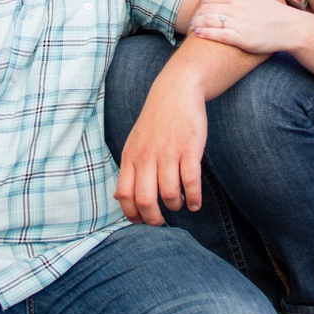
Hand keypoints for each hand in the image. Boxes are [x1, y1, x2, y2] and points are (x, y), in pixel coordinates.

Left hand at [116, 72, 207, 222]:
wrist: (176, 91)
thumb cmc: (156, 121)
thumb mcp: (134, 143)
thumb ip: (128, 169)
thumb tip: (118, 197)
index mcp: (130, 157)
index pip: (124, 196)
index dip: (132, 215)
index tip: (142, 221)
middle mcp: (147, 157)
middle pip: (146, 200)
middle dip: (154, 219)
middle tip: (161, 222)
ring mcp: (168, 153)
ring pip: (169, 193)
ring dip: (175, 206)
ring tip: (180, 205)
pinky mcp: (189, 149)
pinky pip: (190, 181)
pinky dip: (194, 198)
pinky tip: (195, 203)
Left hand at [190, 0, 304, 55]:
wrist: (290, 28)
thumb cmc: (273, 12)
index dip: (202, 5)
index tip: (200, 11)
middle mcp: (237, 8)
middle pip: (207, 9)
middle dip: (196, 15)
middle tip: (193, 21)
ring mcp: (239, 23)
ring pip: (210, 21)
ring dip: (197, 24)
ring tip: (193, 28)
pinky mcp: (242, 38)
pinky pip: (218, 34)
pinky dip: (206, 33)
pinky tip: (199, 34)